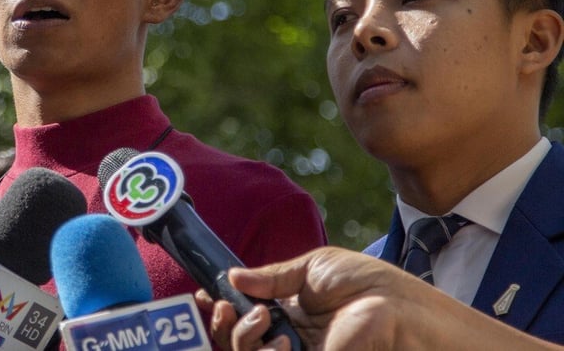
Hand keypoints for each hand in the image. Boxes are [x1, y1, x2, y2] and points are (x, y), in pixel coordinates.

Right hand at [198, 247, 558, 350]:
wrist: (406, 312)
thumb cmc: (371, 285)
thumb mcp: (315, 268)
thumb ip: (273, 277)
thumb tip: (233, 277)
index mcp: (288, 312)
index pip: (241, 318)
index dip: (218, 311)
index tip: (205, 298)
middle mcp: (287, 339)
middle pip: (233, 342)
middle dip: (221, 325)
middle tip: (226, 308)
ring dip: (241, 339)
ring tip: (264, 322)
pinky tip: (282, 341)